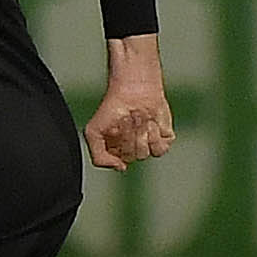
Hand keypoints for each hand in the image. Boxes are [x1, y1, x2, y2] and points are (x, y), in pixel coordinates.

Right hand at [84, 35, 174, 170]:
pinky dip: (155, 135)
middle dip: (129, 135)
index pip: (117, 162)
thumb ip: (98, 158)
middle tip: (128, 120)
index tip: (114, 128)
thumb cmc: (113, 107)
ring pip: (146, 154)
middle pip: (132, 156)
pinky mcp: (163, 139)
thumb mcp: (93, 133)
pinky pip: (161, 149)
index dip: (117, 144)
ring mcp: (148, 145)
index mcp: (116, 152)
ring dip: (142, 133)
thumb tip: (119, 167)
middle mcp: (132, 150)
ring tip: (139, 118)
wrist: (134, 88)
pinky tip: (152, 123)